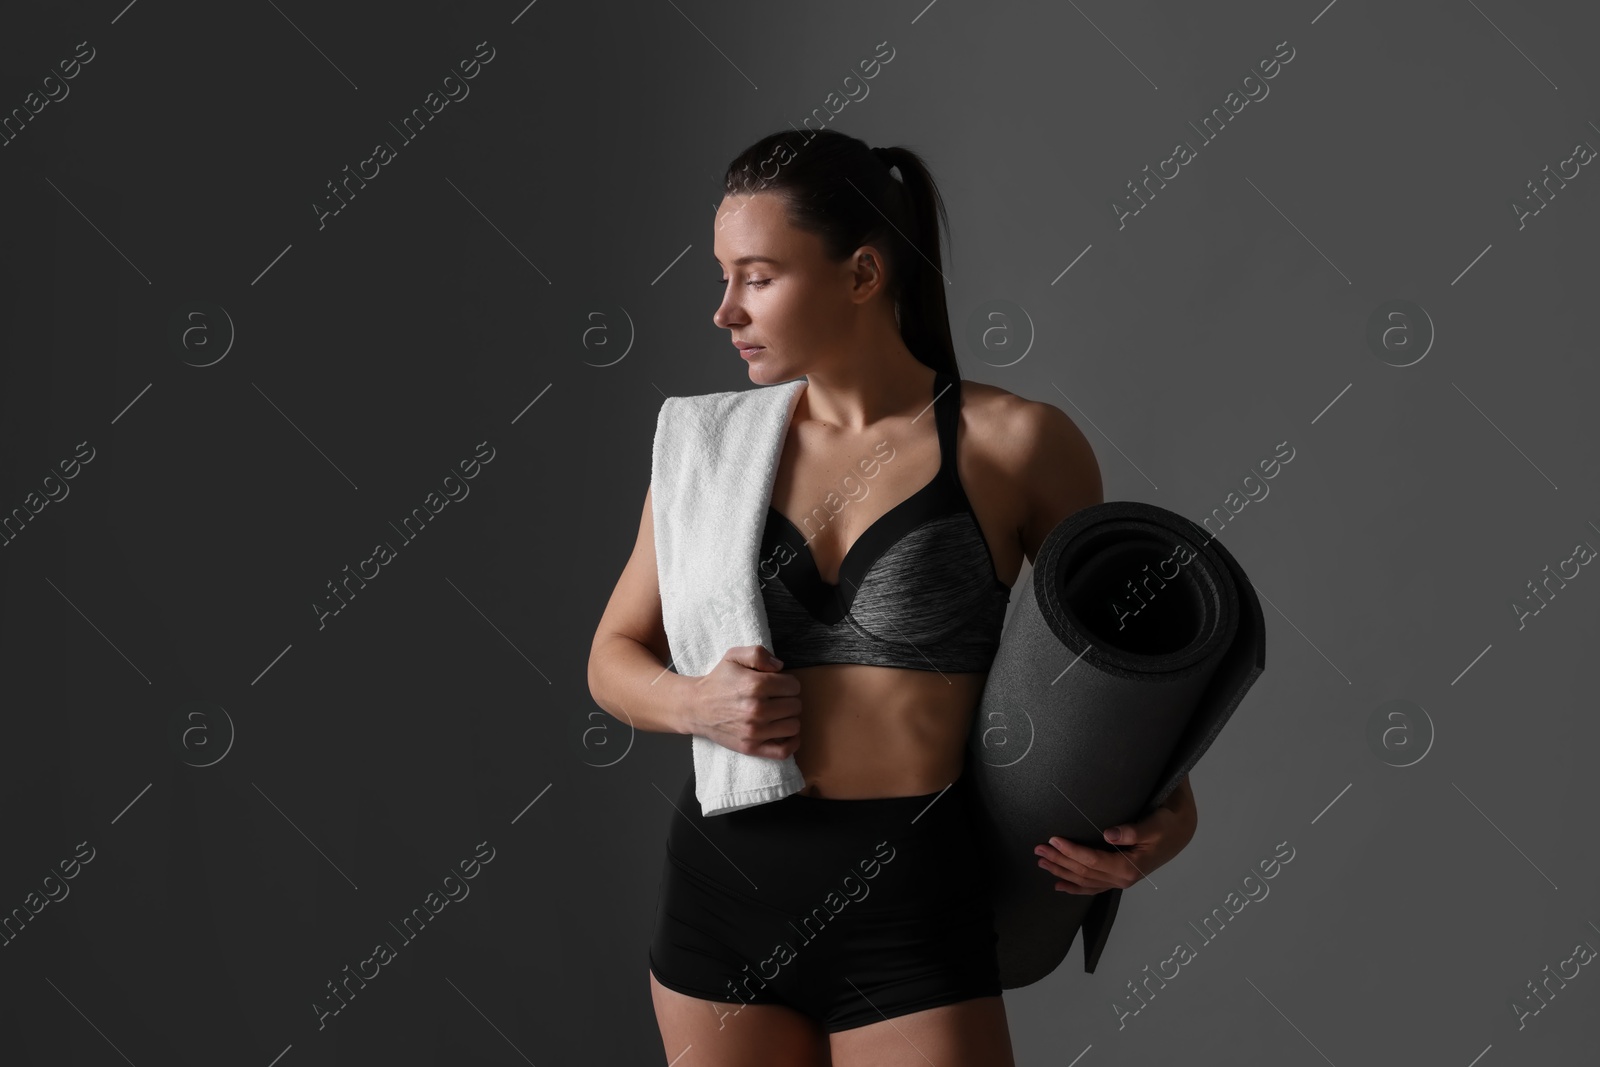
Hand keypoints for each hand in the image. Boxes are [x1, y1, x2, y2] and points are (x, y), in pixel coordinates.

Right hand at [689, 645, 801, 758]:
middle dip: (788, 700)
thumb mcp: (734, 656)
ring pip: (794, 726)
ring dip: (789, 719)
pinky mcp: (751, 747)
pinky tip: (786, 733)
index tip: (778, 685)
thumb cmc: (718, 681)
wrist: (695, 707)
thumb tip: (780, 666)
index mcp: (756, 685)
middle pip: (796, 706)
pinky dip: (792, 743)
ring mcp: (754, 731)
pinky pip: (784, 751)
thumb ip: (759, 654)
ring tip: (777, 714)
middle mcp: (757, 710)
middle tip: (775, 699)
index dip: (788, 683)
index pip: (794, 686)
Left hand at [1033, 775, 1197, 893]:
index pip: (1092, 861)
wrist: (1180, 831)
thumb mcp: (1154, 824)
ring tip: (1041, 863)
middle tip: (1038, 850)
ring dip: (1062, 872)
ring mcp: (1119, 880)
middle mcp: (1122, 878)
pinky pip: (1093, 887)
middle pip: (1084, 872)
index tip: (1053, 840)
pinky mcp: (1118, 877)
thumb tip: (1109, 834)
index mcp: (1129, 867)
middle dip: (1059, 861)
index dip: (1071, 851)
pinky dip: (1075, 887)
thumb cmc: (1167, 825)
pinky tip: (1059, 886)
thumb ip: (1132, 830)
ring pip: (1085, 881)